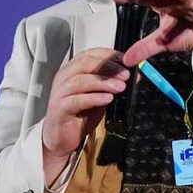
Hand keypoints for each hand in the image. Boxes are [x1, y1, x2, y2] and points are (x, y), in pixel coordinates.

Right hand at [41, 48, 128, 184]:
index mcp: (73, 70)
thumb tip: (133, 76)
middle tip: (126, 74)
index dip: (109, 55)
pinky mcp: (59, 108)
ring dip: (103, 82)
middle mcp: (64, 77)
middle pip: (85, 63)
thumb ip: (113, 85)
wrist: (62, 137)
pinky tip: (108, 99)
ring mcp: (60, 92)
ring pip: (81, 80)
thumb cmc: (80, 114)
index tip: (126, 60)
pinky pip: (77, 100)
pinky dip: (94, 98)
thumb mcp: (101, 96)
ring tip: (120, 87)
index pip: (91, 54)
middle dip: (109, 67)